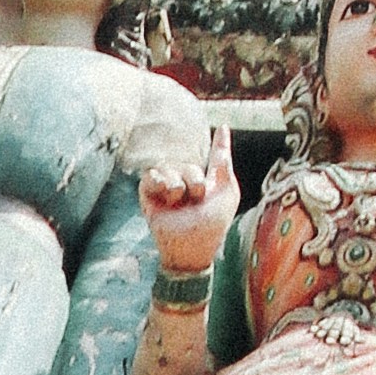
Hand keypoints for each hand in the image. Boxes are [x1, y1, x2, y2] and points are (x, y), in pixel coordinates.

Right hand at [136, 131, 237, 287]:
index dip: (219, 143)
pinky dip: (158, 181)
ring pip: (169, 168)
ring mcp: (166, 190)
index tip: (224, 127)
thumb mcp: (226, 191)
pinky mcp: (149, 197)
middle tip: (197, 199)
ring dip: (177, 183)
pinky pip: (150, 176)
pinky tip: (167, 192)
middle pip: (189, 165)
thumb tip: (223, 128)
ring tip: (178, 200)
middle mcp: (187, 183)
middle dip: (195, 180)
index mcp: (208, 182)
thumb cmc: (213, 223)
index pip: (213, 157)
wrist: (192, 247)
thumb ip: (222, 161)